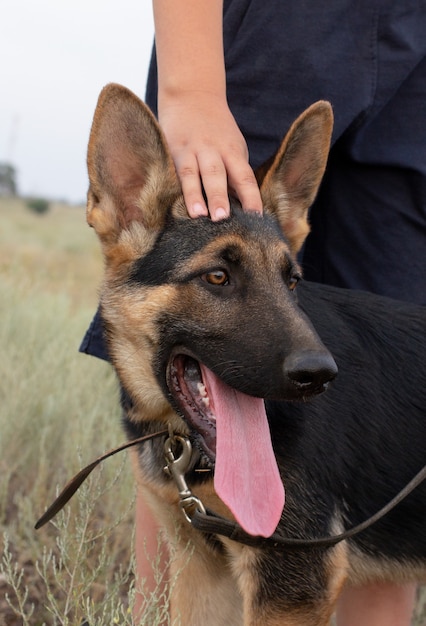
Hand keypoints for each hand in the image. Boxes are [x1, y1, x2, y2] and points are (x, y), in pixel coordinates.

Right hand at [158, 91, 262, 220]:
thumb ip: (235, 176)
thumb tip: (242, 210)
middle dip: (219, 197)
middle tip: (222, 218)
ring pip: (191, 174)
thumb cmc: (217, 132)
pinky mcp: (169, 151)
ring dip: (194, 195)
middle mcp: (211, 151)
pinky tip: (169, 203)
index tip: (256, 218)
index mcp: (232, 152)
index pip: (244, 177)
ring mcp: (188, 151)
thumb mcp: (232, 148)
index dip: (251, 197)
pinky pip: (171, 171)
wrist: (191, 94)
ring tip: (197, 214)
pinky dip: (172, 187)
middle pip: (217, 175)